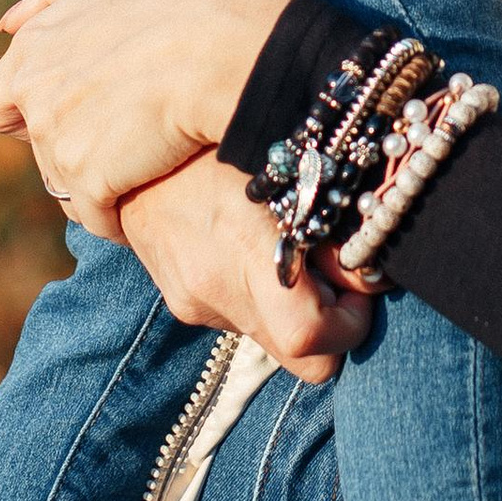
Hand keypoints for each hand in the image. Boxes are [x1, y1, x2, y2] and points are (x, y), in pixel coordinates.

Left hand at [0, 0, 293, 241]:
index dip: (26, 118)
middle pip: (37, 148)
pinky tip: (148, 203)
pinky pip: (97, 217)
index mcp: (31, 50)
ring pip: (65, 185)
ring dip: (97, 182)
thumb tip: (7, 25)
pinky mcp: (91, 182)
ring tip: (141, 171)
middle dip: (71, 148)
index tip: (70, 116)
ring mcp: (58, 142)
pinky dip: (118, 218)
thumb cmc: (174, 6)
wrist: (220, 48)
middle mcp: (33, 97)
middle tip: (122, 139)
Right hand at [111, 150, 375, 381]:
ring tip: (287, 247)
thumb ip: (336, 231)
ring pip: (271, 339)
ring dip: (292, 308)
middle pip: (298, 360)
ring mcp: (193, 302)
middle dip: (328, 329)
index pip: (308, 339)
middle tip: (330, 274)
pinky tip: (252, 248)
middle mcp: (215, 292)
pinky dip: (260, 296)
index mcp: (243, 255)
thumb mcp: (291, 169)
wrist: (131, 140)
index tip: (357, 290)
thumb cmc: (220, 141)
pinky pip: (241, 318)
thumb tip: (370, 280)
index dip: (349, 325)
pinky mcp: (182, 301)